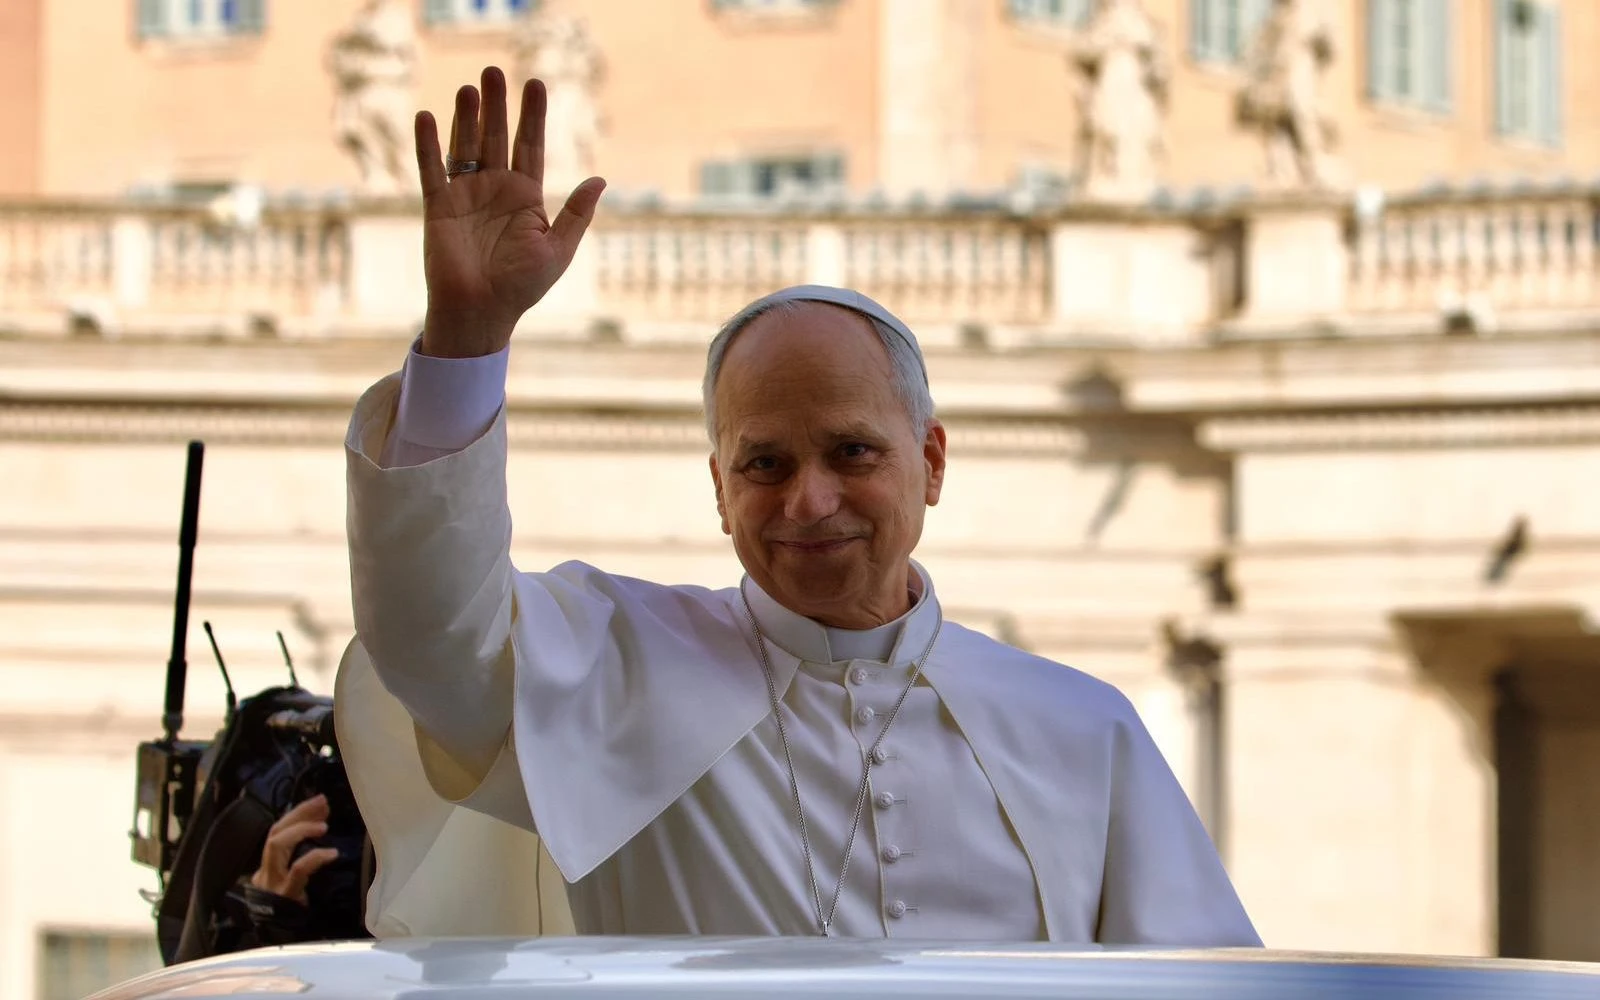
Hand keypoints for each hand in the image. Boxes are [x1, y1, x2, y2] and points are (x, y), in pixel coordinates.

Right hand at [250, 794, 340, 904]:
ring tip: (323, 826)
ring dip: (300, 830)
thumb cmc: (295, 909)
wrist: (283, 940)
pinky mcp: (285, 895)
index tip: (320, 802)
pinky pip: (297, 871)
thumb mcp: (297, 881)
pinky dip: (314, 858)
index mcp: (268, 866)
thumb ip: (303, 859)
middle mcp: (266, 872)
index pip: (278, 831)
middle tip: (322, 803)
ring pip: (276, 846)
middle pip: (275, 833)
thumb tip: (325, 828)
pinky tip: (331, 853)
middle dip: (298, 814)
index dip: (297, 814)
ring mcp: (273, 883)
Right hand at [414, 66, 606, 357]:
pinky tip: (427, 117)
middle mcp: (494, 189)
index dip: (533, 116)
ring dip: (466, 117)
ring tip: (470, 87)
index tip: (536, 83)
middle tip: (494, 70)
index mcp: (525, 197)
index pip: (530, 146)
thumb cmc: (522, 287)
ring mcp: (465, 195)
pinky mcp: (439, 207)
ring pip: (465, 146)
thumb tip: (600, 178)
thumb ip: (576, 214)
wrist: (481, 313)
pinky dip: (428, 145)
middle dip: (497, 105)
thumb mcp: (557, 249)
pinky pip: (432, 170)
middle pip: (496, 137)